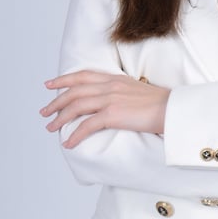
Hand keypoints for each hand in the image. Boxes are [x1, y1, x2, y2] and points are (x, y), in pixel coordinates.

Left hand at [40, 70, 169, 147]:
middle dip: (56, 102)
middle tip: (44, 113)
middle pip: (74, 91)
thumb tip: (112, 104)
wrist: (173, 110)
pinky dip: (75, 135)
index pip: (83, 75)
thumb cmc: (162, 105)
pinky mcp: (113, 114)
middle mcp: (110, 85)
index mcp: (115, 78)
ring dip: (60, 118)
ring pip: (76, 106)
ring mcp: (110, 98)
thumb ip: (122, 93)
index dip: (63, 80)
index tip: (49, 85)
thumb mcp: (138, 91)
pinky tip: (69, 143)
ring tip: (51, 128)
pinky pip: (87, 125)